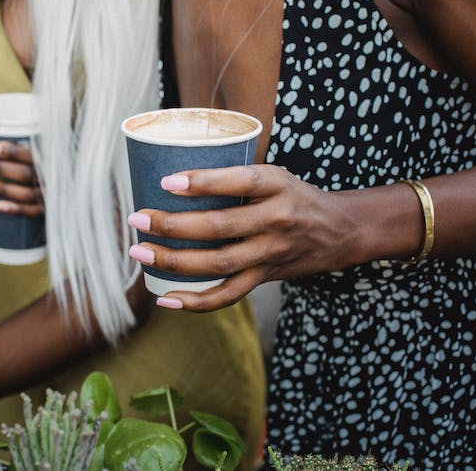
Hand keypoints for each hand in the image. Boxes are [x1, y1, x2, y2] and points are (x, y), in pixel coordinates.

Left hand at [0, 140, 43, 216]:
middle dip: (1, 168)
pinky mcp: (46, 209)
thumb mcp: (34, 152)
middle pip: (25, 174)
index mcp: (48, 160)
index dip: (11, 152)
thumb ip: (19, 149)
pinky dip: (16, 209)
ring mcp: (48, 194)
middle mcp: (50, 177)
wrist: (62, 185)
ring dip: (4, 189)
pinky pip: (31, 211)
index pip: (29, 155)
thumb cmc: (40, 164)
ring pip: (26, 194)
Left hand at [126, 164, 360, 311]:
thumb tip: (170, 173)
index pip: (239, 181)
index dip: (203, 182)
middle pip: (219, 226)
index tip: (166, 182)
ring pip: (218, 263)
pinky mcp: (264, 277)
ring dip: (174, 260)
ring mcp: (270, 253)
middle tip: (137, 218)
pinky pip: (228, 294)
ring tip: (140, 251)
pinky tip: (166, 298)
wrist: (338, 231)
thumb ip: (234, 175)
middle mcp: (275, 220)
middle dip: (172, 224)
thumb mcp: (274, 174)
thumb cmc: (292, 195)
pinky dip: (196, 301)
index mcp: (276, 185)